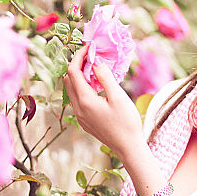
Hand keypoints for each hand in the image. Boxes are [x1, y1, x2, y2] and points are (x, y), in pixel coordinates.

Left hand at [62, 45, 143, 160]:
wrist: (128, 147)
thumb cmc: (127, 123)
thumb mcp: (118, 97)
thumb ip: (105, 77)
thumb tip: (95, 61)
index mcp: (85, 101)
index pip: (73, 72)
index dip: (79, 56)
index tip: (89, 47)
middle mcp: (78, 108)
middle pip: (68, 80)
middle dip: (77, 65)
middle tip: (91, 56)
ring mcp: (80, 116)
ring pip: (71, 90)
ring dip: (79, 76)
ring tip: (94, 68)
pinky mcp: (84, 121)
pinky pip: (77, 99)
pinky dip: (82, 87)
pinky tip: (97, 85)